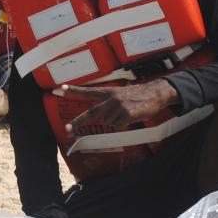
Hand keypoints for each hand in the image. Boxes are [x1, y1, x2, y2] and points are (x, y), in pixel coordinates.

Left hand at [60, 79, 174, 131]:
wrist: (156, 93)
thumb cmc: (139, 95)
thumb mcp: (122, 94)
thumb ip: (110, 103)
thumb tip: (103, 117)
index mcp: (109, 92)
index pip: (89, 91)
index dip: (75, 90)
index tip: (61, 88)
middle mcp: (111, 99)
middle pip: (91, 112)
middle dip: (78, 121)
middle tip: (67, 128)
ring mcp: (118, 106)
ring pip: (108, 123)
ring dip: (116, 122)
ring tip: (127, 114)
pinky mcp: (126, 114)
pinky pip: (119, 126)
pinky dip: (124, 125)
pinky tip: (131, 118)